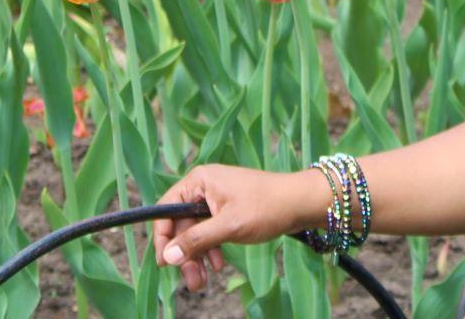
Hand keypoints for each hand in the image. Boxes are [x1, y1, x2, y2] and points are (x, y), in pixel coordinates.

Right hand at [150, 163, 321, 292]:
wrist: (301, 203)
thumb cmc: (265, 208)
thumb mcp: (228, 226)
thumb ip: (197, 240)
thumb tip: (168, 256)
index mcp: (199, 181)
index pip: (167, 209)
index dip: (163, 237)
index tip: (164, 263)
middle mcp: (204, 187)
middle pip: (182, 224)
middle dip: (185, 254)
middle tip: (192, 282)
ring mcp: (217, 198)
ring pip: (197, 231)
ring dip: (198, 256)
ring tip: (203, 281)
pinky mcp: (228, 209)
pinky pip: (211, 231)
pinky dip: (212, 249)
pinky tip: (219, 265)